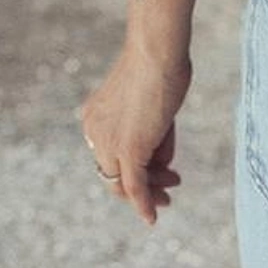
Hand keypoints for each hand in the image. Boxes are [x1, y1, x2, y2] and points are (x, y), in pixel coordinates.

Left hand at [81, 44, 192, 225]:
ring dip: (151, 190)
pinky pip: (135, 186)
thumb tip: (161, 161)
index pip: (112, 153)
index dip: (134, 163)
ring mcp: (110, 144)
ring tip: (172, 190)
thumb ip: (152, 131)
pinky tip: (152, 216)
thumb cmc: (161, 63)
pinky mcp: (128, 151)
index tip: (160, 166)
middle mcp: (95, 133)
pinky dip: (143, 204)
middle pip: (115, 171)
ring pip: (127, 181)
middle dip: (143, 180)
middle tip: (168, 185)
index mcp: (95, 117)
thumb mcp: (153, 102)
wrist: (157, 51)